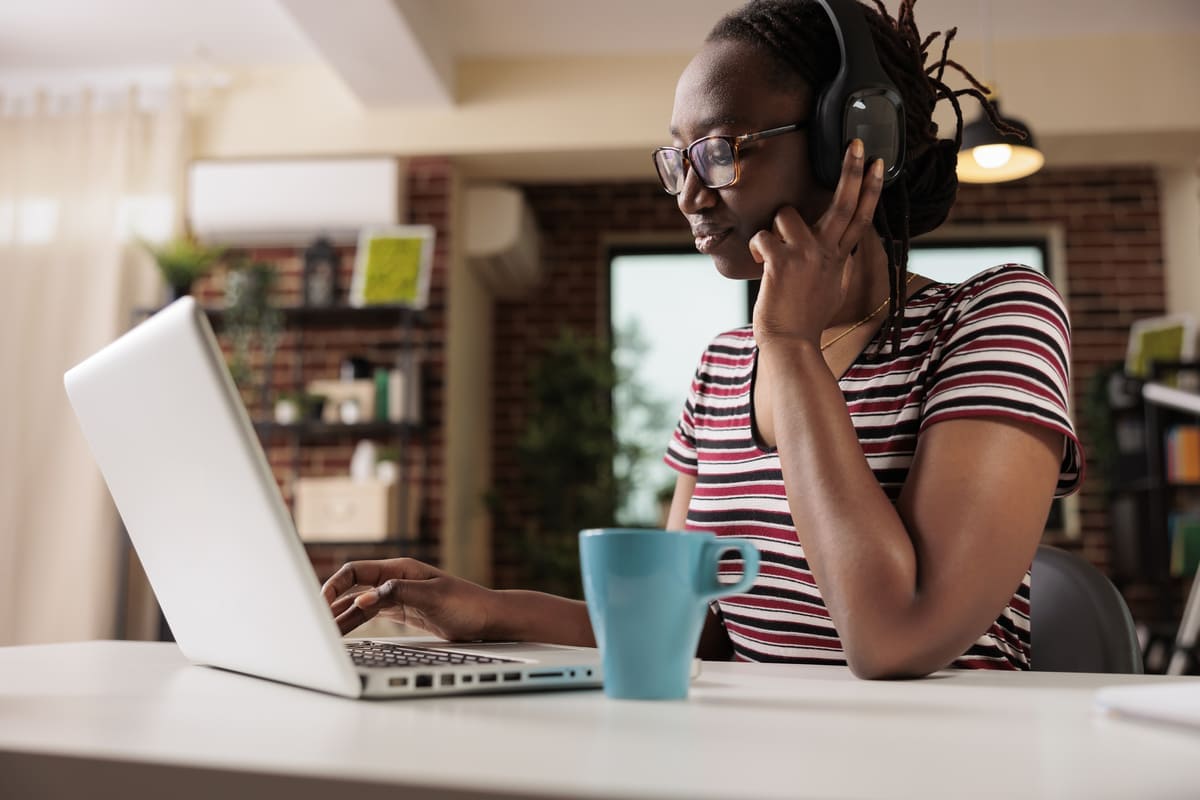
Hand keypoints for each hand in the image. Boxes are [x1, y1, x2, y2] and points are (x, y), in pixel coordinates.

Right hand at [321, 558, 495, 638]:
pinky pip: (370, 616)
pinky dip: (354, 624)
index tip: (320, 604)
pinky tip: (342, 635)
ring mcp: (397, 597)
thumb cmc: (468, 603)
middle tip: (312, 624)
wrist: (490, 619)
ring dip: (340, 618)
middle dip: (330, 603)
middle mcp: (395, 580)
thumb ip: (397, 593)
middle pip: (352, 588)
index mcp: (400, 569)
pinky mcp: (402, 612)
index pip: (356, 572)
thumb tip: (363, 597)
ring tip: (321, 636)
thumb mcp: (433, 597)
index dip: (334, 585)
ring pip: (358, 605)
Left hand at [749, 139, 885, 347]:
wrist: (791, 345)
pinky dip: (755, 247)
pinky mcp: (781, 260)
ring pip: (786, 214)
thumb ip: (833, 263)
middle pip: (844, 202)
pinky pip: (763, 236)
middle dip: (851, 170)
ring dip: (773, 228)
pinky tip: (758, 264)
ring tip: (770, 254)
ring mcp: (805, 254)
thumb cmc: (805, 320)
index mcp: (838, 258)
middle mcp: (826, 252)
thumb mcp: (831, 289)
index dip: (871, 188)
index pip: (860, 216)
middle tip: (857, 143)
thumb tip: (838, 251)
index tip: (880, 164)